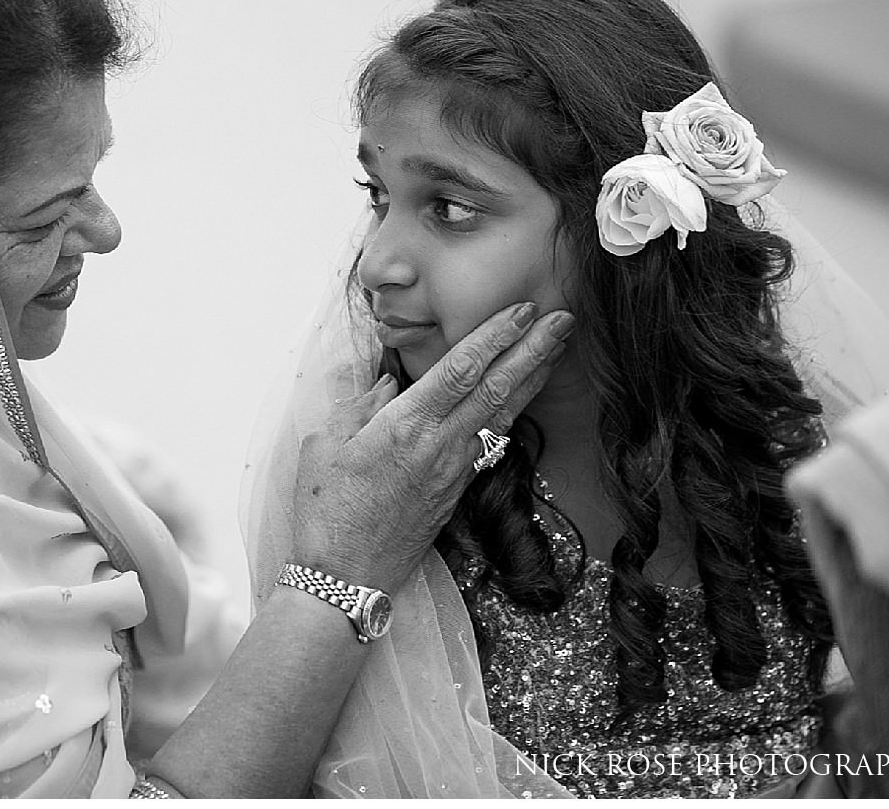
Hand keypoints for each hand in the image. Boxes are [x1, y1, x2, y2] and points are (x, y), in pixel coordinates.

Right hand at [291, 302, 572, 593]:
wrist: (347, 578)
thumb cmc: (326, 511)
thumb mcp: (324, 445)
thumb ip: (359, 406)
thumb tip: (387, 384)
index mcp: (405, 426)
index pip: (461, 370)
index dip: (495, 336)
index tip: (523, 310)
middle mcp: (439, 446)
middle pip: (497, 388)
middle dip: (533, 349)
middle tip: (565, 318)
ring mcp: (454, 470)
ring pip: (503, 414)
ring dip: (533, 377)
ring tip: (558, 348)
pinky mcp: (456, 491)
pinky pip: (492, 441)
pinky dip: (513, 411)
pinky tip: (524, 397)